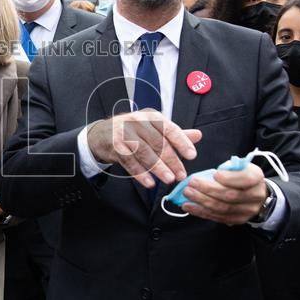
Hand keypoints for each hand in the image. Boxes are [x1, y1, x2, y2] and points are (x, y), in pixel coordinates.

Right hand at [86, 110, 201, 186]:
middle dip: (172, 160)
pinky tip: (149, 183)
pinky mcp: (115, 146)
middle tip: (181, 175)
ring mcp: (124, 133)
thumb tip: (198, 135)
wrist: (101, 134)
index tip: (192, 155)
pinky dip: (140, 173)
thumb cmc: (132, 132)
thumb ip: (175, 134)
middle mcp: (138, 121)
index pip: (170, 129)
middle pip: (158, 142)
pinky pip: (129, 161)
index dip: (182, 142)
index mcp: (151, 116)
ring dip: (158, 167)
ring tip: (168, 179)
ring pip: (144, 152)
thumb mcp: (153, 129)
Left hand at [181, 164, 268, 224]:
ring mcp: (247, 211)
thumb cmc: (241, 175)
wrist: (254, 193)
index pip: (245, 179)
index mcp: (256, 178)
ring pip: (222, 208)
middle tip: (191, 184)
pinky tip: (189, 206)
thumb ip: (228, 168)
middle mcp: (255, 196)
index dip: (229, 178)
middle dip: (208, 190)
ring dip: (202, 201)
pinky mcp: (238, 220)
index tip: (215, 174)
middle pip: (230, 196)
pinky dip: (201, 212)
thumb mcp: (239, 166)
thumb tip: (211, 175)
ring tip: (187, 194)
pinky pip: (218, 217)